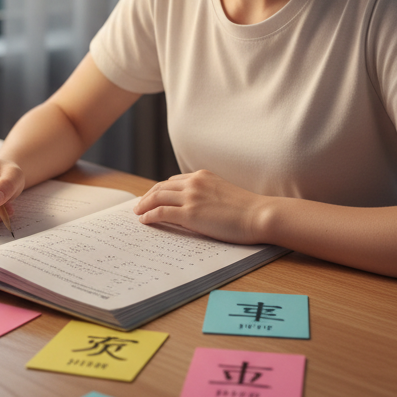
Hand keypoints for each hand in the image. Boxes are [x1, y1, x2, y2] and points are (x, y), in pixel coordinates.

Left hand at [134, 169, 269, 244]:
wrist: (259, 215)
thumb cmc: (247, 209)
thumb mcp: (223, 192)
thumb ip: (207, 193)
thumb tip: (196, 205)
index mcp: (202, 176)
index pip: (173, 181)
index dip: (159, 190)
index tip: (152, 196)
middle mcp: (194, 182)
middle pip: (161, 187)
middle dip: (147, 196)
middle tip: (139, 205)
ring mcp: (191, 197)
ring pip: (157, 198)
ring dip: (144, 205)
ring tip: (137, 213)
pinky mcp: (190, 214)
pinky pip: (161, 212)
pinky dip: (149, 215)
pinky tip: (144, 220)